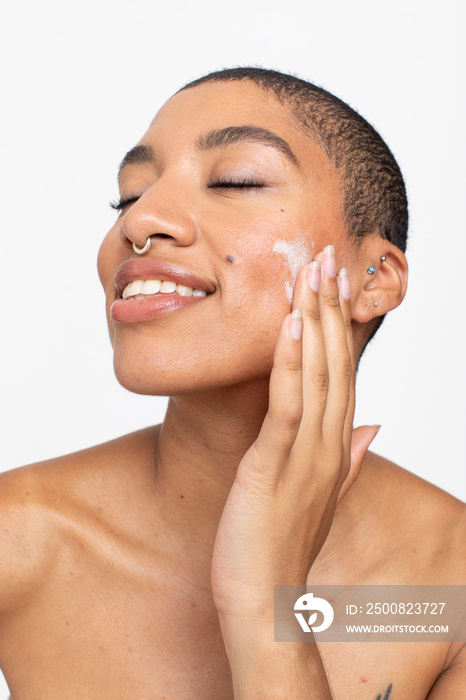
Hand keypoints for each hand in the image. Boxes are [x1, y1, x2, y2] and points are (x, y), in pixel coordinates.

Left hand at [211, 245, 378, 619]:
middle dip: (332, 308)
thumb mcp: (321, 493)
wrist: (265, 603)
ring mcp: (305, 456)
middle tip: (329, 257)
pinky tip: (291, 325)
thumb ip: (351, 456)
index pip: (344, 375)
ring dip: (316, 320)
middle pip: (336, 365)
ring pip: (318, 376)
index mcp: (336, 447)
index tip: (338, 284)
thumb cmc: (282, 544)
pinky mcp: (274, 467)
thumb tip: (372, 425)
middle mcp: (329, 445)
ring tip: (313, 273)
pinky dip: (292, 363)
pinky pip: (288, 407)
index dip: (343, 327)